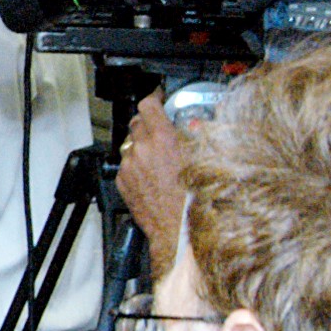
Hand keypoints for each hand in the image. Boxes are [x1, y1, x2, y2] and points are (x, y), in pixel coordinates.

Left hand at [118, 92, 188, 277]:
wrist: (181, 231)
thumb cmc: (197, 200)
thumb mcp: (208, 159)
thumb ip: (197, 136)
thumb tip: (194, 124)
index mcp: (163, 139)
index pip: (148, 105)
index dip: (154, 99)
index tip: (159, 99)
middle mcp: (142, 149)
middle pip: (137, 123)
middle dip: (149, 123)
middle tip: (162, 129)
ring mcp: (129, 166)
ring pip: (131, 145)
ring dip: (143, 146)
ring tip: (161, 158)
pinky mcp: (123, 182)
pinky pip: (127, 165)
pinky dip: (137, 164)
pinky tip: (153, 175)